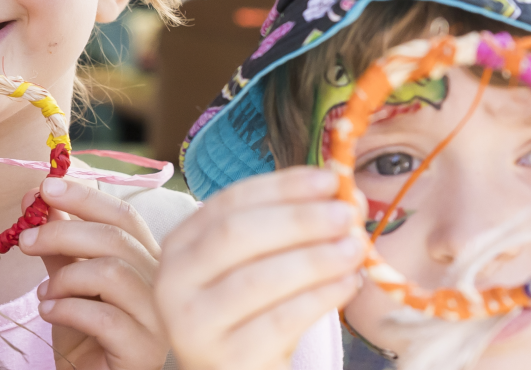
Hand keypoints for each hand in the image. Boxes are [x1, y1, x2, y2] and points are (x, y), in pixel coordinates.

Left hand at [19, 178, 164, 369]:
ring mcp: (157, 318)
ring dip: (66, 277)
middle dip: (62, 232)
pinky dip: (67, 310)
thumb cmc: (84, 335)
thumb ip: (60, 243)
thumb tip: (39, 197)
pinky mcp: (143, 349)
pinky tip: (49, 314)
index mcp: (148, 261)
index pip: (124, 216)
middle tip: (25, 240)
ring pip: (113, 273)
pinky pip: (104, 317)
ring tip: (44, 294)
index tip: (45, 187)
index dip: (85, 197)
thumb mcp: (67, 282)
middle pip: (117, 239)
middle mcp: (161, 286)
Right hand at [153, 168, 362, 369]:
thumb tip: (336, 187)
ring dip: (316, 258)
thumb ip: (282, 227)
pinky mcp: (227, 358)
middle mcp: (175, 281)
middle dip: (299, 219)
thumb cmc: (248, 313)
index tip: (330, 178)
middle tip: (348, 214)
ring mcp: (195, 323)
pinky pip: (282, 320)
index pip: (229, 202)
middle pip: (237, 234)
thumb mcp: (250, 265)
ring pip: (260, 278)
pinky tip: (348, 284)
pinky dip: (321, 297)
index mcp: (180, 245)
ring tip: (355, 248)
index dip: (282, 187)